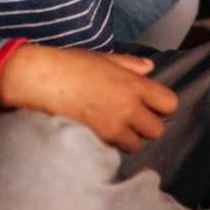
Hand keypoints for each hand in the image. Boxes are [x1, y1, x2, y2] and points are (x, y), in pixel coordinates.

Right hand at [0, 44, 178, 152]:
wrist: (40, 80)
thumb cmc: (70, 64)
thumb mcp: (103, 58)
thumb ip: (129, 64)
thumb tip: (149, 67)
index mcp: (133, 85)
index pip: (169, 104)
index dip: (162, 104)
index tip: (151, 102)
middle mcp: (128, 109)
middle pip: (156, 130)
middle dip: (146, 125)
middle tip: (132, 117)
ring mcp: (111, 129)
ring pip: (135, 145)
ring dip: (128, 138)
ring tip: (112, 126)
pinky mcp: (95, 143)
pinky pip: (112, 151)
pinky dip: (109, 146)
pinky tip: (97, 133)